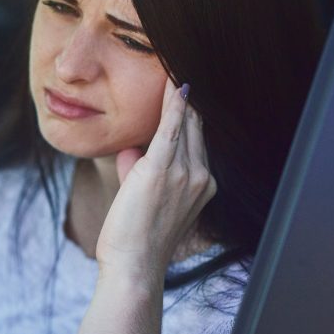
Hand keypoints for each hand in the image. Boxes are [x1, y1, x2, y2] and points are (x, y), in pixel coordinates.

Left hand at [95, 78, 215, 282]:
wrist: (134, 267)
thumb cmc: (135, 241)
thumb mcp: (142, 201)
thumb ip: (138, 172)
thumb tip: (130, 151)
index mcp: (202, 185)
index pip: (198, 139)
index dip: (191, 113)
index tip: (184, 88)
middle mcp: (201, 177)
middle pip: (195, 127)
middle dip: (187, 100)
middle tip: (179, 66)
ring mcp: (185, 174)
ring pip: (185, 124)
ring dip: (179, 95)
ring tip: (174, 66)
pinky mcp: (161, 170)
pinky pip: (171, 128)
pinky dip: (173, 103)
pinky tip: (174, 82)